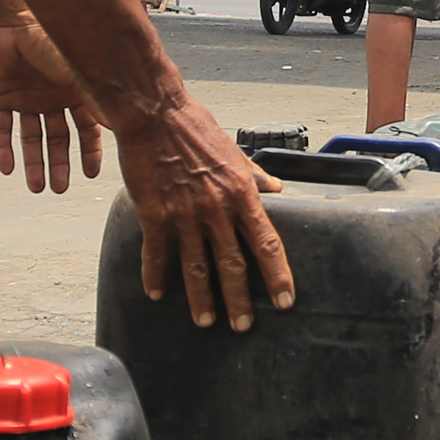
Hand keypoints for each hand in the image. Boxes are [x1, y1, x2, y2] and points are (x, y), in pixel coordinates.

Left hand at [0, 19, 106, 192]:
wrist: (12, 20)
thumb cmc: (50, 40)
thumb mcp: (77, 74)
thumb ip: (96, 100)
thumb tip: (122, 127)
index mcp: (74, 93)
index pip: (85, 129)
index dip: (88, 152)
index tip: (89, 174)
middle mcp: (52, 99)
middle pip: (58, 139)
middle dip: (59, 165)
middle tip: (60, 189)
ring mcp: (27, 100)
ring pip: (31, 138)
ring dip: (33, 163)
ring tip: (37, 188)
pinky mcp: (1, 98)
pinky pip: (1, 129)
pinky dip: (3, 149)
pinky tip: (7, 169)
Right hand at [123, 96, 293, 328]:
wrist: (155, 113)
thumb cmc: (195, 127)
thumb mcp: (234, 150)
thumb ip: (254, 175)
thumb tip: (277, 189)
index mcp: (241, 194)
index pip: (266, 244)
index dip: (278, 276)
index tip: (285, 301)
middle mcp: (217, 209)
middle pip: (233, 264)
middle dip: (239, 300)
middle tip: (243, 326)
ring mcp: (184, 214)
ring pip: (196, 266)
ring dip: (201, 298)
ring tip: (205, 321)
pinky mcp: (154, 213)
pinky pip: (157, 253)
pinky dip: (155, 276)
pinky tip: (157, 294)